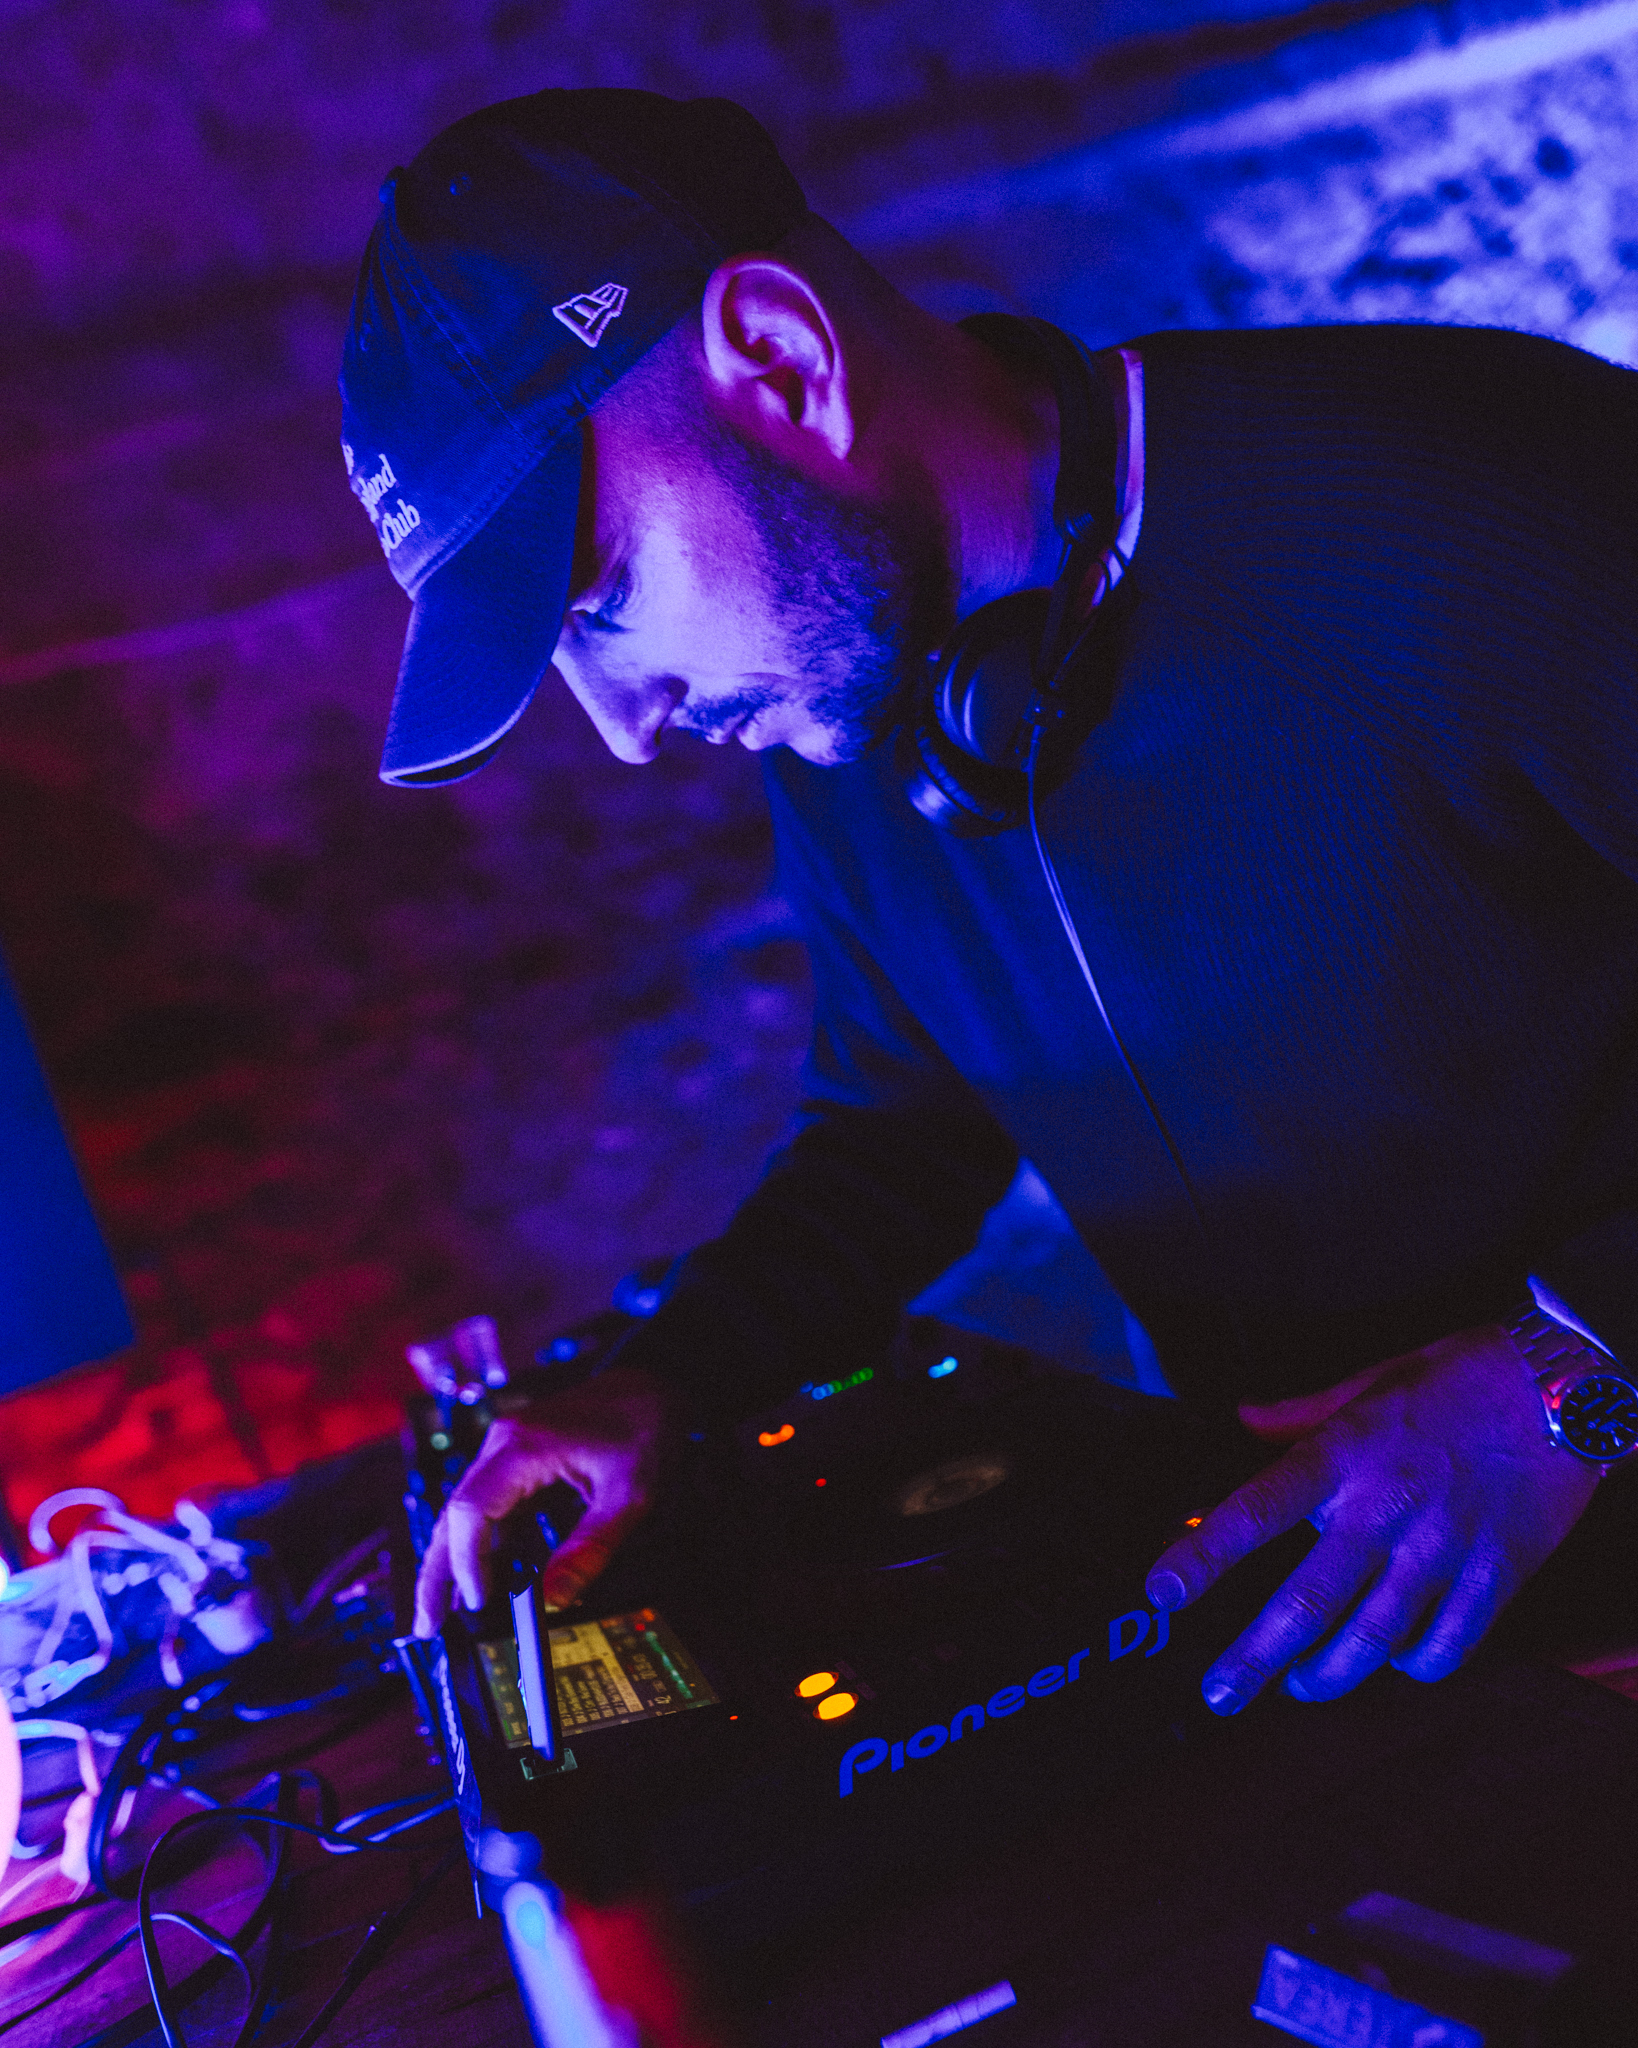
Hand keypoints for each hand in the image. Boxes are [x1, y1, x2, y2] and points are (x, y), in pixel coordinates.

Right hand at [412, 1367, 673, 1636]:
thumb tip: (556, 1599)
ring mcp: (505, 1448)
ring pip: (465, 1511)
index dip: (468, 1562)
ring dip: (453, 1559)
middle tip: (425, 1624)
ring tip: (442, 1611)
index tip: (479, 1602)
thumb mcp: (630, 1494)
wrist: (652, 1384)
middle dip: (437, 1572)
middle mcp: (503, 1443)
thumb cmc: (645, 1426)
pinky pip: (487, 1504)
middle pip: (454, 1513)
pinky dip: (480, 1541)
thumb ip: (591, 1548)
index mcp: (523, 1447)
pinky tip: (482, 1576)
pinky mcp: (515, 1457)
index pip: (471, 1511)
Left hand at [1144, 1323, 1601, 1711]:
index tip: (1161, 1593)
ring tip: (1298, 1687)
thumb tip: (1243, 1419)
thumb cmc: (1458, 1379)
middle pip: (1309, 1601)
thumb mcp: (1367, 1381)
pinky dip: (1413, 1666)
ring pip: (1374, 1639)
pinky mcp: (1497, 1576)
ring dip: (1327, 1675)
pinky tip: (1392, 1664)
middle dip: (1255, 1657)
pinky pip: (1447, 1644)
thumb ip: (1299, 1415)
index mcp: (1346, 1453)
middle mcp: (1389, 1507)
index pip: (1258, 1508)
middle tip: (1219, 1693)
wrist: (1564, 1387)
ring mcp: (1445, 1548)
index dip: (1205, 1555)